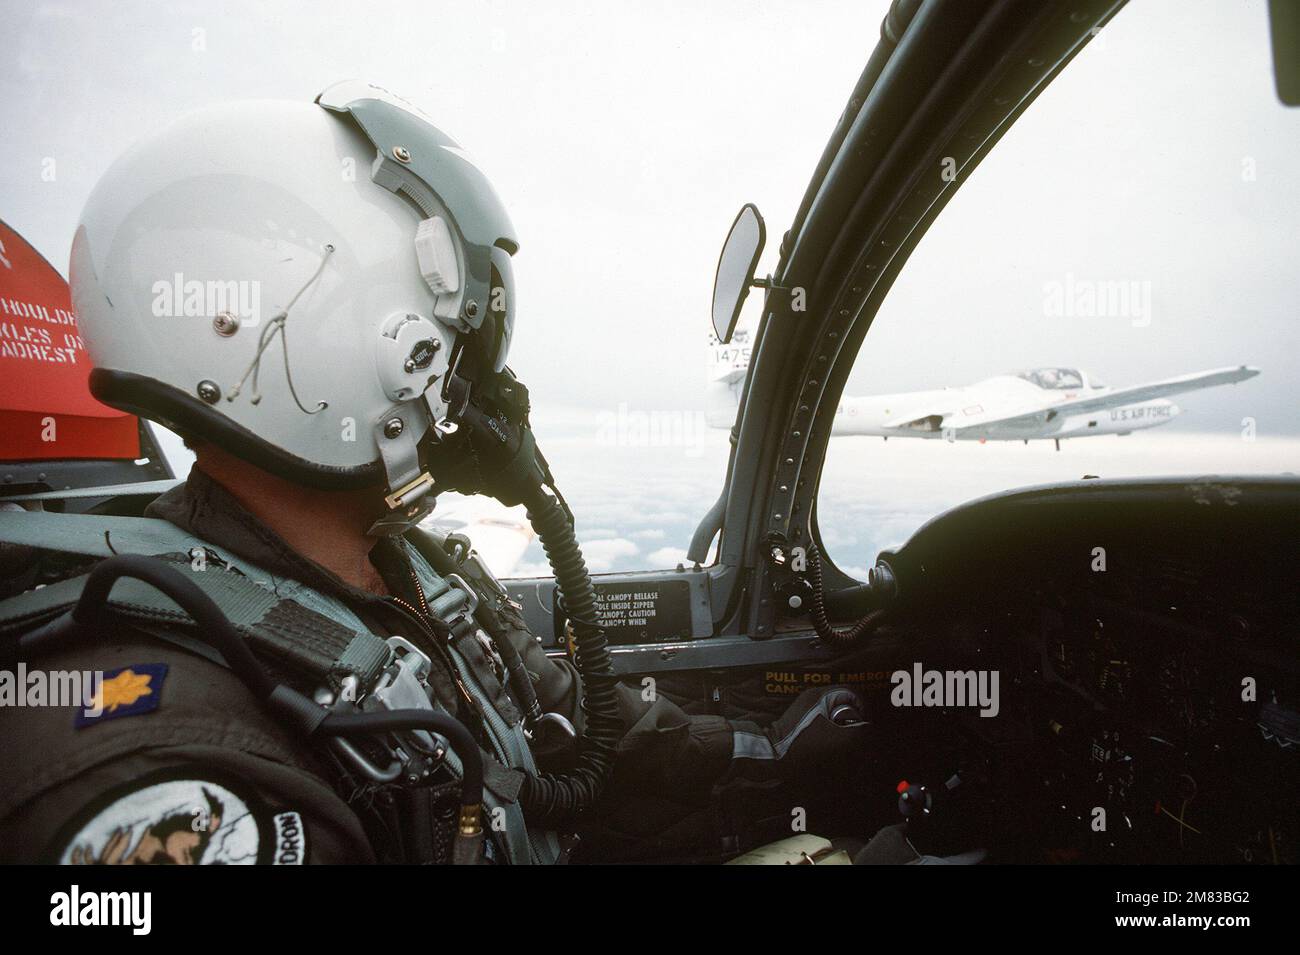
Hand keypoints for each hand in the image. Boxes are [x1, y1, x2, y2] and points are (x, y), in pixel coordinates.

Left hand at [730, 686, 867, 778]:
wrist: (772, 755)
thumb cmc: (802, 745)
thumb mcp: (835, 740)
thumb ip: (857, 732)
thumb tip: (869, 728)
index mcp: (821, 695)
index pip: (851, 692)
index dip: (863, 707)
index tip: (866, 724)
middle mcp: (813, 697)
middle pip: (843, 701)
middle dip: (854, 716)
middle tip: (858, 734)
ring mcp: (805, 708)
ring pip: (834, 711)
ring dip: (843, 725)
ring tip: (847, 741)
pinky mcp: (801, 720)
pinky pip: (824, 719)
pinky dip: (832, 729)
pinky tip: (833, 744)